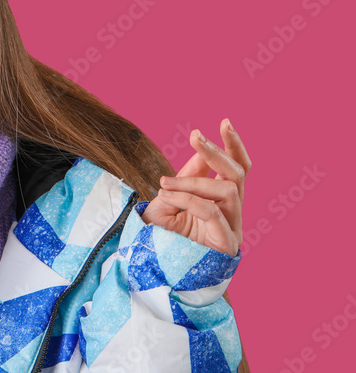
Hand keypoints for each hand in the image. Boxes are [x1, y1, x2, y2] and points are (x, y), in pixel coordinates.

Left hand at [140, 119, 251, 256]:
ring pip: (226, 190)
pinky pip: (213, 212)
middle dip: (217, 152)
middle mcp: (231, 211)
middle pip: (238, 174)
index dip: (233, 145)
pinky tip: (169, 196)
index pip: (237, 168)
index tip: (223, 121)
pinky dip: (190, 199)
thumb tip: (199, 151)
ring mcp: (232, 227)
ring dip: (194, 181)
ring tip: (166, 184)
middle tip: (196, 136)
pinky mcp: (227, 244)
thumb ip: (186, 177)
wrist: (154, 269)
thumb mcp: (168, 200)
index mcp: (220, 199)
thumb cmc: (162, 236)